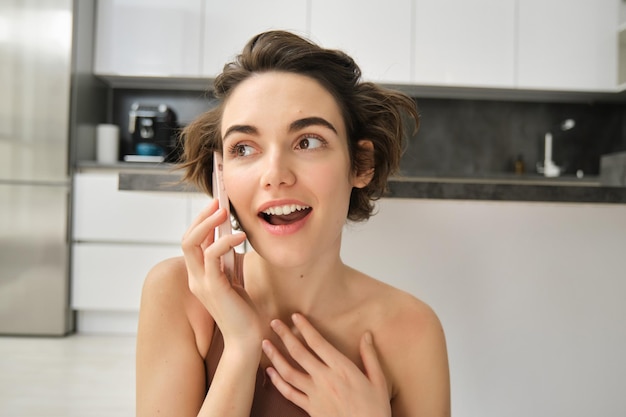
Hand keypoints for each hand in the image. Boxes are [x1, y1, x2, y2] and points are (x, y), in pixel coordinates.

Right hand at [181, 199, 260, 346]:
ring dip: (208, 223)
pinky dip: (225, 241)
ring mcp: (201, 283)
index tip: (216, 206)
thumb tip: (230, 236)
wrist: (246, 338)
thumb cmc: (243, 310)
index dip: (201, 223)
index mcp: (198, 276)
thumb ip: (227, 261)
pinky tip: (241, 236)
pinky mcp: (213, 287)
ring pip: (192, 243)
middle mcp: (194, 278)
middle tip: (218, 201)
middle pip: (187, 239)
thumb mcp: (233, 279)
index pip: (191, 243)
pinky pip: (212, 255)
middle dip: (201, 217)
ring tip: (225, 211)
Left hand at [262, 313, 390, 416]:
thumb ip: (370, 357)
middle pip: (299, 353)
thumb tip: (367, 335)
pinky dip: (277, 382)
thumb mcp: (379, 381)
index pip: (318, 343)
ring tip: (265, 343)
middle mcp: (325, 379)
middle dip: (285, 336)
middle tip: (274, 322)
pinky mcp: (310, 408)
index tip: (295, 316)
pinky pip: (289, 393)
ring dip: (275, 356)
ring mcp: (315, 394)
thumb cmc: (375, 410)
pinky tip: (270, 372)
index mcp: (342, 369)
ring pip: (289, 372)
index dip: (305, 328)